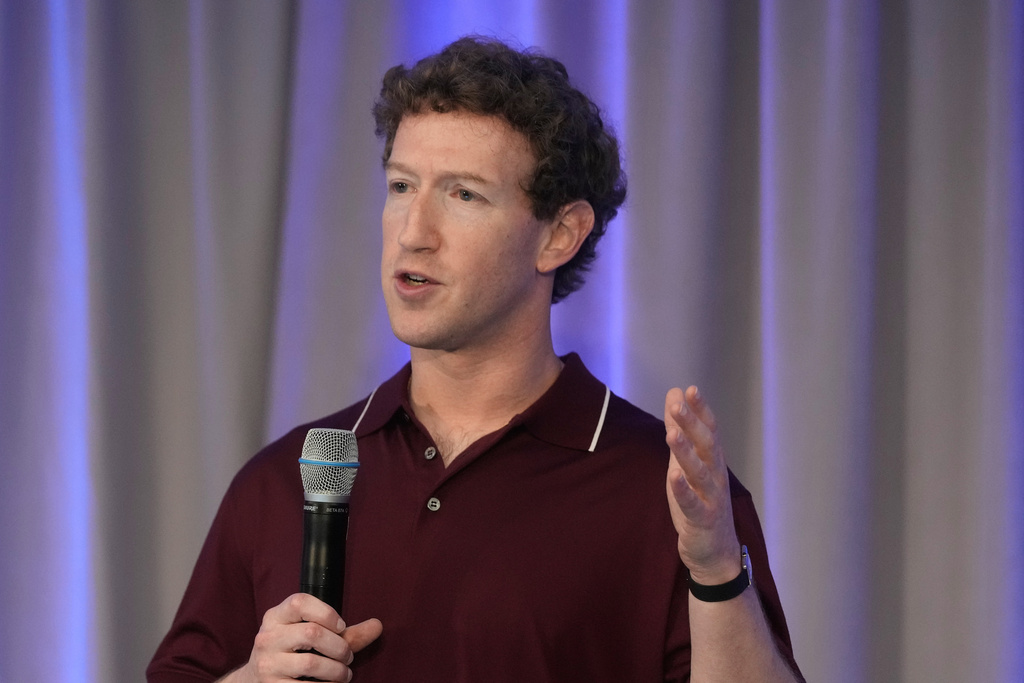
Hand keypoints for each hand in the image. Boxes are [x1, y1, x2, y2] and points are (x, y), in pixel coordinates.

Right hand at [228, 593, 381, 681]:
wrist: (255, 680)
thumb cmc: (291, 652)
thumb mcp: (309, 635)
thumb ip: (344, 632)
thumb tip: (378, 626)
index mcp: (276, 617)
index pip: (299, 602)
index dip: (326, 612)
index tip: (341, 626)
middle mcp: (267, 637)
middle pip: (312, 632)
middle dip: (340, 647)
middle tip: (348, 657)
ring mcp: (267, 663)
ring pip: (311, 662)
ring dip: (337, 671)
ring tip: (344, 674)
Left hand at [664, 386, 741, 584]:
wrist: (714, 550)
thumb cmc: (700, 500)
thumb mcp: (685, 461)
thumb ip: (680, 428)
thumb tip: (674, 394)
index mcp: (712, 459)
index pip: (709, 429)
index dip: (701, 410)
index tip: (690, 389)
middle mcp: (715, 475)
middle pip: (706, 445)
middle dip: (692, 424)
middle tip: (678, 405)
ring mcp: (711, 497)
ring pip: (699, 471)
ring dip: (686, 452)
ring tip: (671, 434)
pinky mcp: (702, 519)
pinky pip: (692, 502)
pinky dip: (683, 489)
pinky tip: (673, 476)